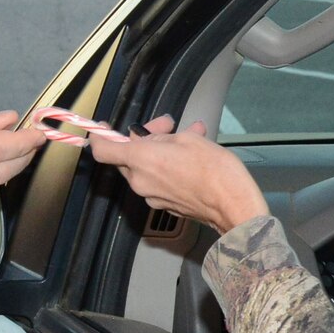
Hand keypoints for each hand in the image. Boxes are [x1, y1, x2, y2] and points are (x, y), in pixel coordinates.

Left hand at [89, 117, 267, 235]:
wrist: (234, 206)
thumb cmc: (213, 168)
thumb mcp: (188, 139)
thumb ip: (162, 137)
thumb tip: (152, 138)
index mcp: (141, 160)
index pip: (103, 150)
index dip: (99, 136)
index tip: (105, 127)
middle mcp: (140, 181)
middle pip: (127, 157)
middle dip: (144, 138)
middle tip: (168, 125)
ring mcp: (152, 197)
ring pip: (144, 169)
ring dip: (159, 152)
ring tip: (187, 138)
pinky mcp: (165, 207)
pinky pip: (157, 182)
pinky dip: (167, 169)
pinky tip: (190, 160)